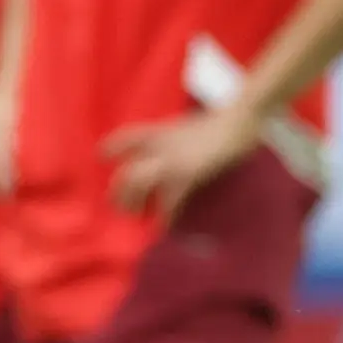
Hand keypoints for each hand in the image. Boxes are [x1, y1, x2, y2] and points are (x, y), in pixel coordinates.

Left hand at [102, 103, 255, 224]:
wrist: (240, 118)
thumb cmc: (222, 123)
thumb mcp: (193, 127)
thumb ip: (179, 138)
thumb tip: (179, 150)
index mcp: (163, 131)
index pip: (129, 135)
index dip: (114, 145)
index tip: (102, 155)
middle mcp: (161, 144)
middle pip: (129, 168)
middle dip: (121, 191)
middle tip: (121, 208)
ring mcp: (173, 158)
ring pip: (140, 182)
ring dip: (136, 202)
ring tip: (136, 217)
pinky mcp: (188, 172)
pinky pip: (170, 198)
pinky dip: (166, 214)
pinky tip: (165, 225)